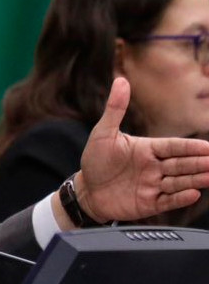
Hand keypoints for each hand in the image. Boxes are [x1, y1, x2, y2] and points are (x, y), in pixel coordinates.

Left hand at [77, 77, 208, 222]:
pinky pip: (167, 200)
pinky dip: (180, 198)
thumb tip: (121, 80)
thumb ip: (115, 109)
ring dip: (195, 179)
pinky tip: (193, 193)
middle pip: (181, 164)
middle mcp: (155, 167)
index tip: (207, 148)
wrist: (86, 190)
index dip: (190, 147)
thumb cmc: (95, 160)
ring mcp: (153, 185)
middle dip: (198, 163)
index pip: (173, 147)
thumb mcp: (103, 133)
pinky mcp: (149, 203)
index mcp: (148, 149)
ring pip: (178, 181)